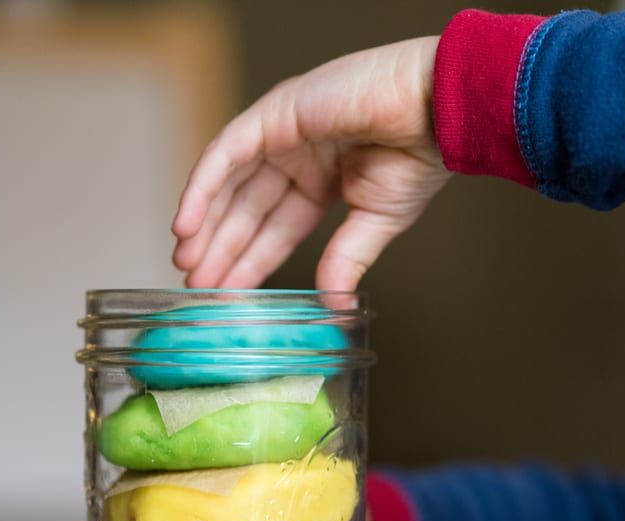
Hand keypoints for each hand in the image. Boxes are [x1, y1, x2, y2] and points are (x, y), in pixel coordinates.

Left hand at [172, 36, 451, 291]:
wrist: (439, 110)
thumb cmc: (421, 156)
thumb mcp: (377, 221)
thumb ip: (346, 259)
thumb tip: (334, 305)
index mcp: (324, 180)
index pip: (276, 228)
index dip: (251, 262)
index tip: (227, 295)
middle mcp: (297, 156)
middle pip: (247, 210)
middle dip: (220, 248)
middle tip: (195, 286)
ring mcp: (282, 132)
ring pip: (230, 183)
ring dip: (205, 223)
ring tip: (186, 263)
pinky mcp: (274, 112)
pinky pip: (225, 153)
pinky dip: (202, 187)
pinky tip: (186, 224)